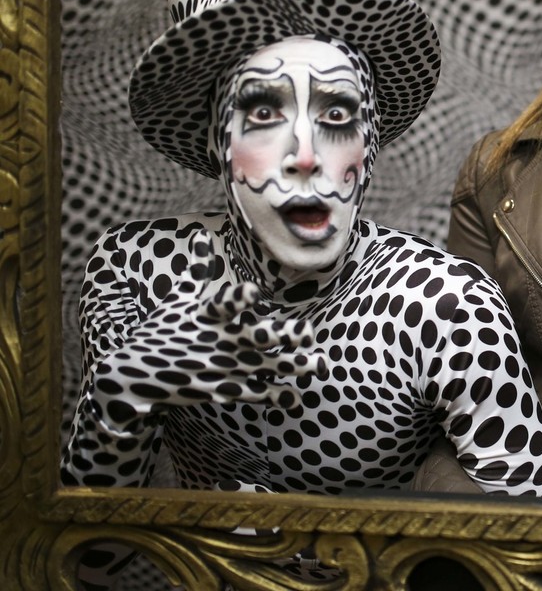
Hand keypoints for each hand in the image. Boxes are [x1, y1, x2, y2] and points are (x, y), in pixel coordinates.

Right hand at [89, 230, 327, 431]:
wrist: (133, 378)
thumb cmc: (160, 331)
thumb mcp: (178, 299)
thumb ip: (197, 269)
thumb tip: (199, 233)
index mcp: (205, 316)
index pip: (222, 304)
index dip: (237, 298)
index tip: (253, 292)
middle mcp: (217, 341)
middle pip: (254, 338)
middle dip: (282, 336)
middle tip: (307, 332)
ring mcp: (222, 368)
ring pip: (264, 367)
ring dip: (293, 366)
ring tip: (319, 364)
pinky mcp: (221, 390)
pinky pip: (254, 393)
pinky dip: (275, 396)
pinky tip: (296, 396)